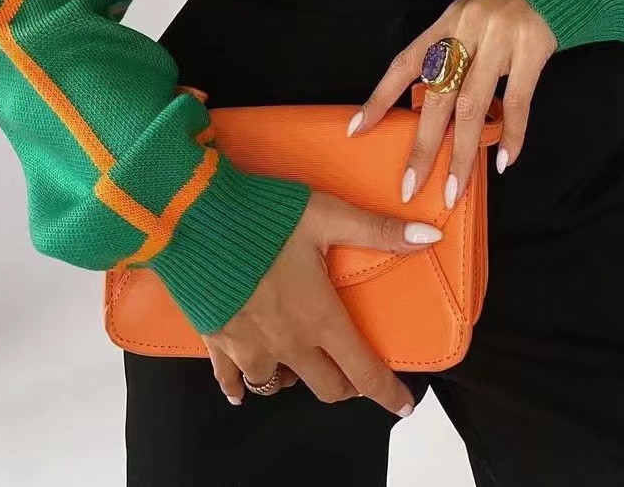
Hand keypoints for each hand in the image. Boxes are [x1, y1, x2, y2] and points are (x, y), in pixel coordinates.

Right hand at [200, 190, 441, 411]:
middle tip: (354, 375)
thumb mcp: (327, 215)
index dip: (388, 392)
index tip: (404, 406)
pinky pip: (231, 379)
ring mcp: (249, 348)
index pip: (363, 371)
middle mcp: (288, 343)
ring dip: (298, 379)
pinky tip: (242, 389)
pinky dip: (241, 386)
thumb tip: (429, 236)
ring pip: (280, 385)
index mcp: (320, 318)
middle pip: (327, 387)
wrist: (193, 220)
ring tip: (306, 366)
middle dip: (346, 385)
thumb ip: (378, 230)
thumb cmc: (265, 216)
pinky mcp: (216, 340)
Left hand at [347, 0, 557, 209]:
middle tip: (410, 185)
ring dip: (462, 152)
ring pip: (473, 106)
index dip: (380, 97)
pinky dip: (511, 134)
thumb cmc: (505, 6)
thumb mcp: (467, 18)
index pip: (405, 63)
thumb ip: (450, 53)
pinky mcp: (531, 52)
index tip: (357, 129)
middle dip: (422, 145)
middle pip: (437, 95)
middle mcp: (467, 30)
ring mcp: (500, 41)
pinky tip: (505, 160)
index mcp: (446, 21)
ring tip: (454, 188)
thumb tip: (430, 106)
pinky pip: (517, 101)